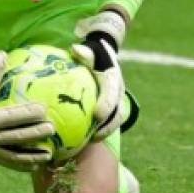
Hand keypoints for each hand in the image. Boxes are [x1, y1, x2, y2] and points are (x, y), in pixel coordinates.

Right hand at [0, 52, 53, 171]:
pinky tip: (38, 162)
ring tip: (50, 152)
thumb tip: (3, 54)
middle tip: (52, 128)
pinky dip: (23, 164)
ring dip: (33, 154)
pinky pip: (10, 163)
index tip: (44, 109)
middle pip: (15, 137)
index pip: (11, 117)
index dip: (28, 113)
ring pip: (14, 154)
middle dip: (35, 133)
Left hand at [71, 11, 127, 139]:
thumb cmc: (94, 53)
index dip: (107, 105)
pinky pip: (107, 123)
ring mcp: (117, 102)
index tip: (98, 115)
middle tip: (94, 136)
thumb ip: (84, 52)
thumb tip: (75, 49)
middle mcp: (118, 93)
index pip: (112, 93)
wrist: (105, 56)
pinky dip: (97, 131)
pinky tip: (82, 140)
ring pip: (114, 121)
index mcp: (113, 79)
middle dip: (108, 126)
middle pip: (117, 113)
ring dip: (103, 132)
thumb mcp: (91, 50)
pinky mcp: (111, 109)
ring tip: (88, 142)